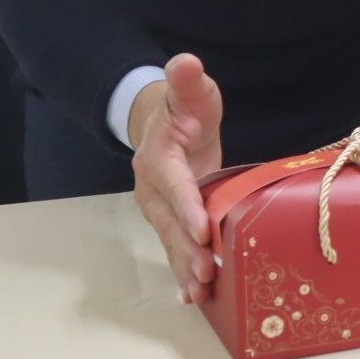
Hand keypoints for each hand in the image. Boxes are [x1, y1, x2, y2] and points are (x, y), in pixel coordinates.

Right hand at [130, 53, 223, 304]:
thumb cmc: (184, 107)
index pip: (174, 184)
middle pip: (170, 222)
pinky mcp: (170, 219)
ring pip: (170, 241)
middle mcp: (153, 188)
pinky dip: (184, 271)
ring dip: (185, 268)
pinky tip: (196, 296)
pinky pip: (175, 247)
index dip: (187, 207)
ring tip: (201, 293)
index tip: (202, 230)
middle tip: (206, 272)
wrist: (162, 122)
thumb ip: (187, 81)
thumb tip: (185, 62)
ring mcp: (158, 208)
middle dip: (186, 250)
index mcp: (159, 157)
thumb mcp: (191, 91)